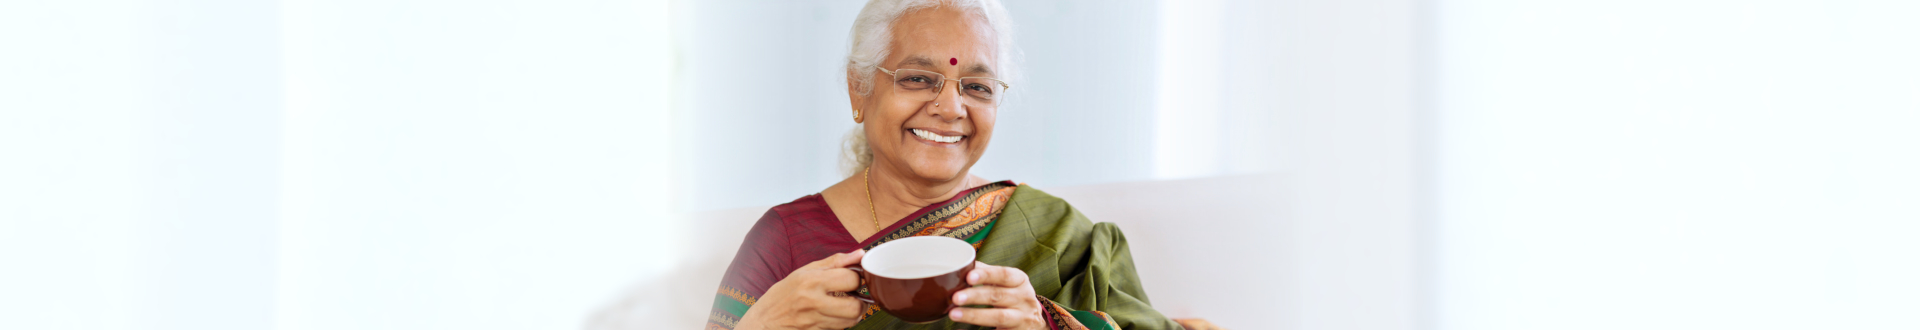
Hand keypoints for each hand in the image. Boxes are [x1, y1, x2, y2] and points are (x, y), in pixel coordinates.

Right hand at [735, 250, 867, 329]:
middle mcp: (814, 302)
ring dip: (855, 313)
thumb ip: (835, 262)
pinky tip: (835, 314)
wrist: (764, 322)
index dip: (857, 277)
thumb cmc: (783, 294)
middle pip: (855, 306)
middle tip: (855, 295)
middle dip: (861, 300)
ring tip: (847, 305)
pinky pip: (841, 328)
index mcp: (811, 281)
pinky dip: (844, 322)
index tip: (853, 277)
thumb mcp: (804, 271)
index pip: (851, 279)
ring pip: (851, 320)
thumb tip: (860, 254)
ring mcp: (816, 320)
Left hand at [948, 261, 1045, 329]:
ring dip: (974, 315)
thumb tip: (961, 265)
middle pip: (998, 296)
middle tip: (955, 297)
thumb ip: (987, 273)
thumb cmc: (1013, 295)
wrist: (1034, 321)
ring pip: (998, 317)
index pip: (1004, 275)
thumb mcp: (1008, 281)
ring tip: (953, 314)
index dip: (986, 275)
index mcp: (1020, 281)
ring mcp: (1021, 318)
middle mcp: (1023, 299)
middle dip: (975, 296)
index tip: (969, 277)